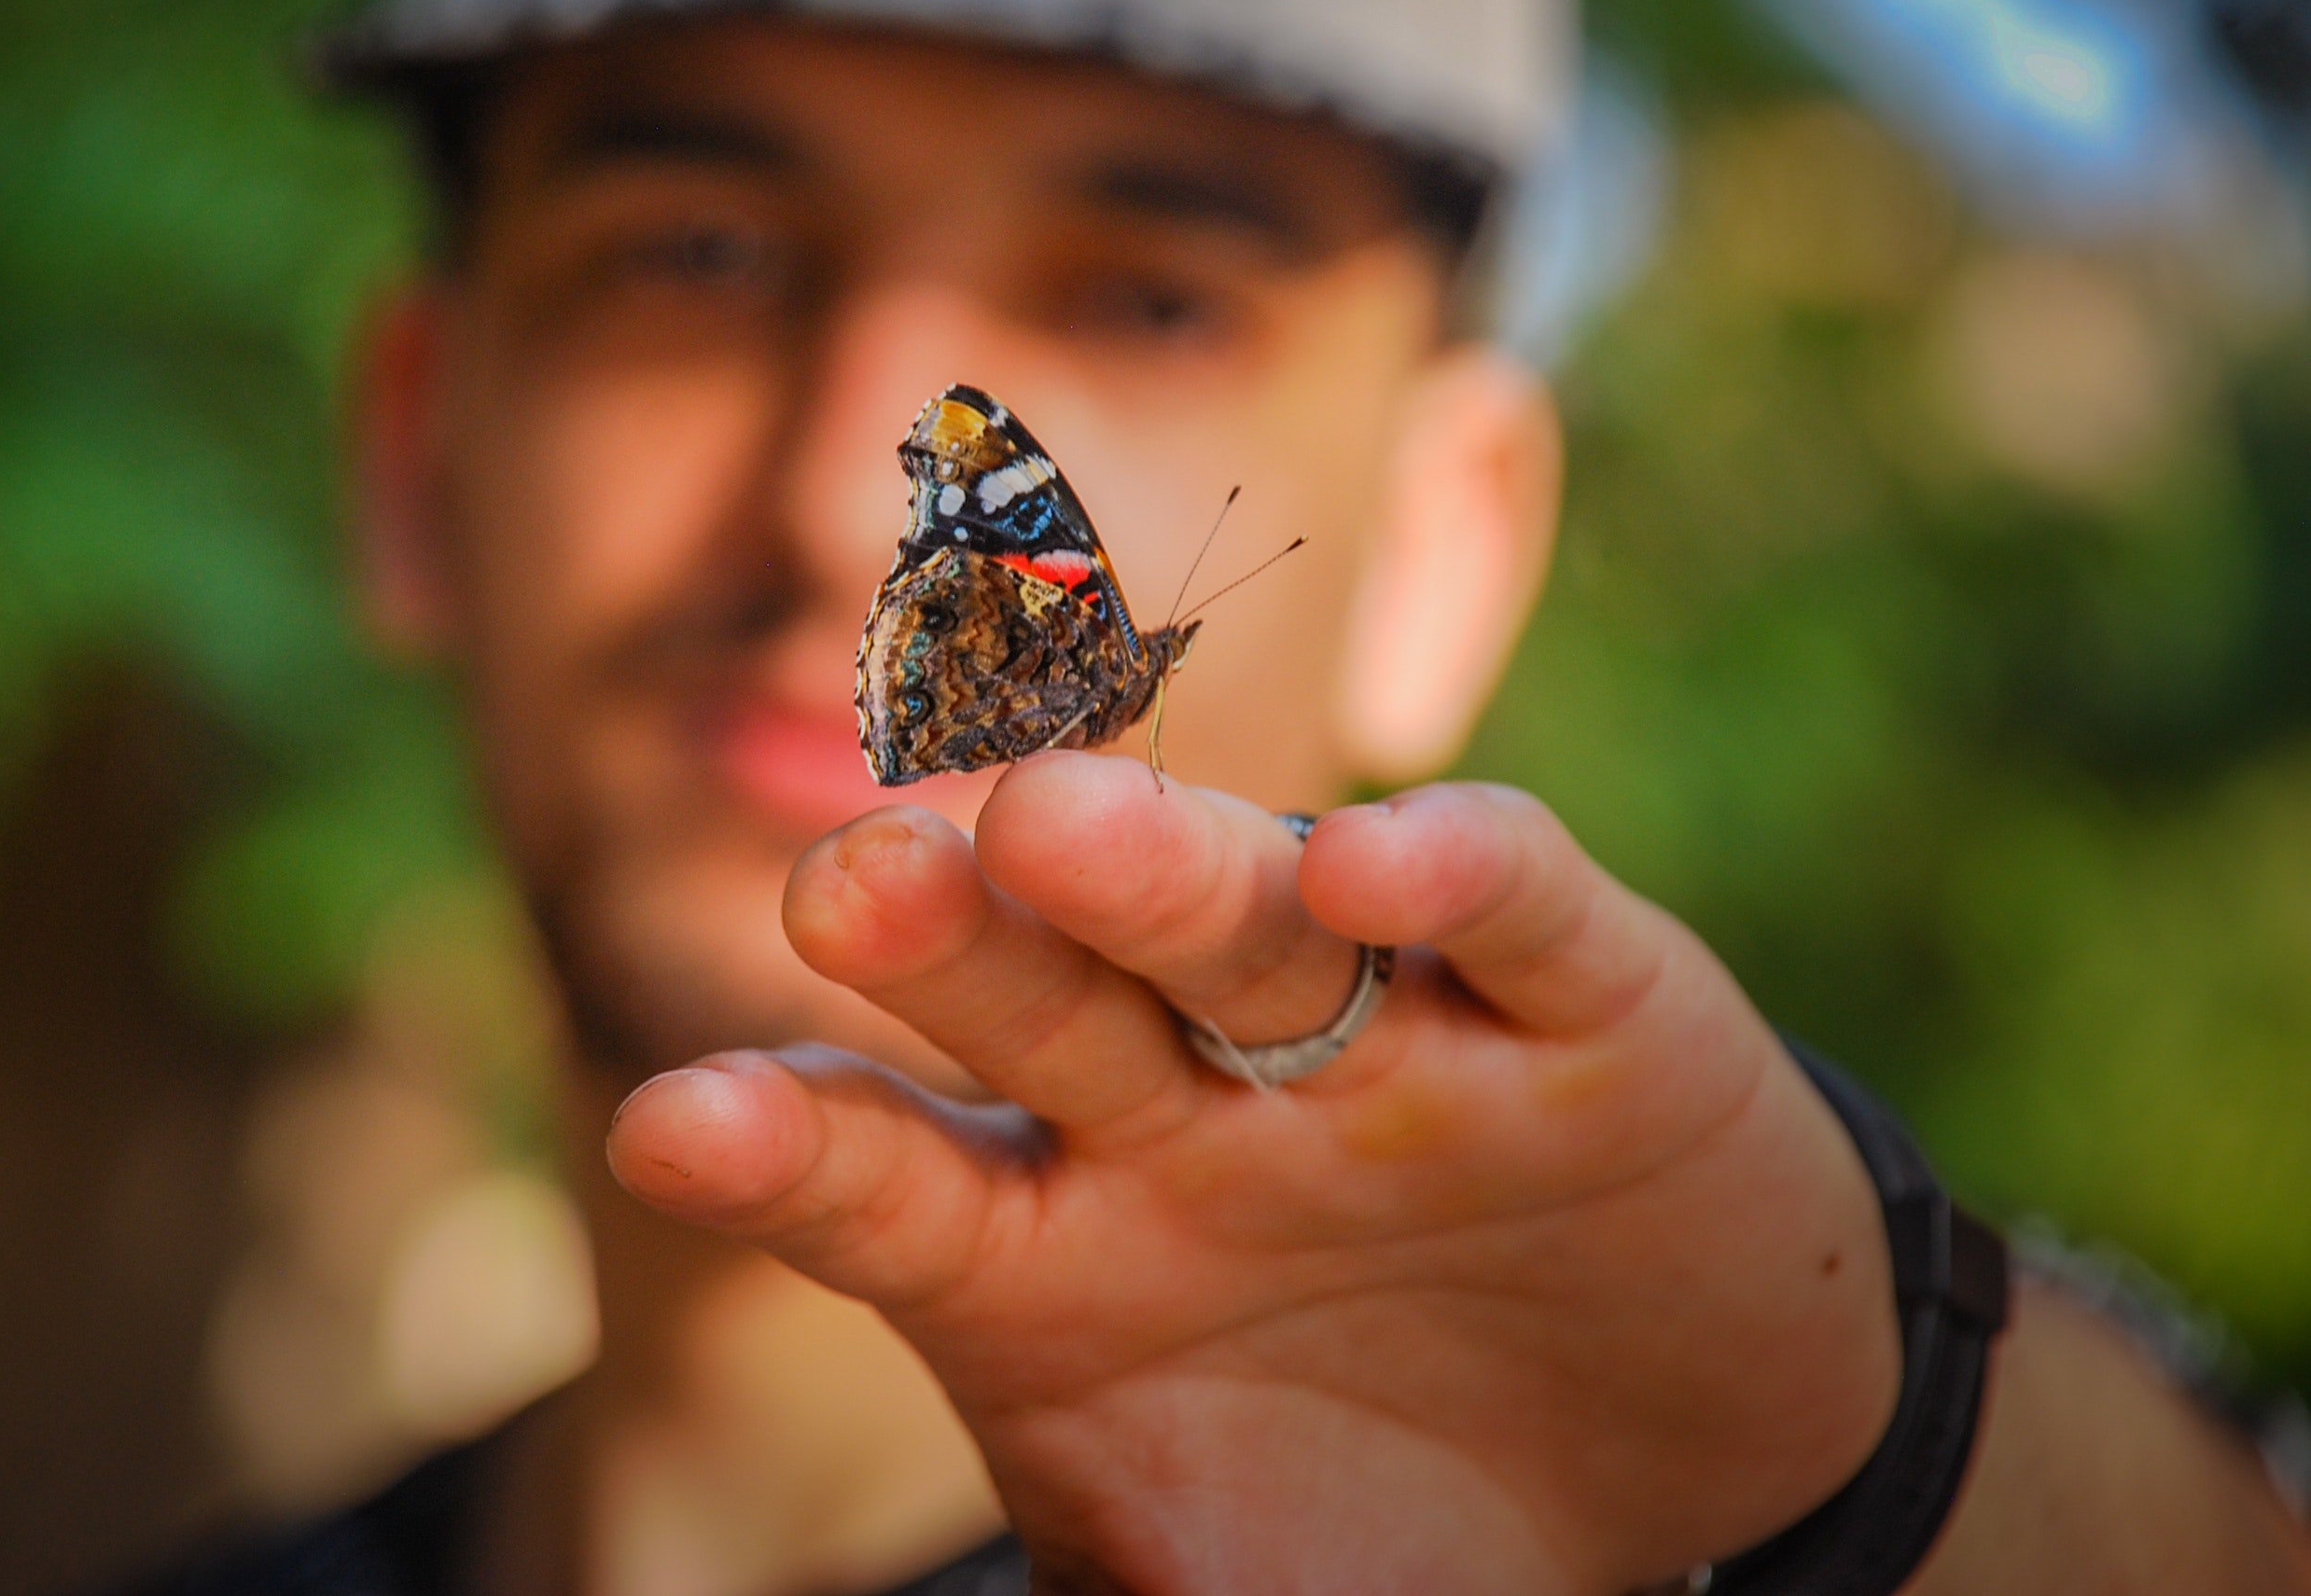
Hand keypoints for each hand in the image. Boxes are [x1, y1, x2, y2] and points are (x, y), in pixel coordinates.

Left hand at [606, 754, 1901, 1594]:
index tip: (679, 1129)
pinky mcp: (1582, 1003)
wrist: (1668, 1482)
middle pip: (1045, 1002)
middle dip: (954, 941)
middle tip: (851, 882)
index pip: (891, 1181)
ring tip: (1050, 821)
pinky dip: (1453, 874)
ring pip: (1248, 927)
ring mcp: (1379, 1043)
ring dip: (1157, 871)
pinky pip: (1514, 910)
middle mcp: (1188, 1114)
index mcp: (1054, 1248)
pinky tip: (1370, 861)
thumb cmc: (1370, 1533)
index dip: (791, 1148)